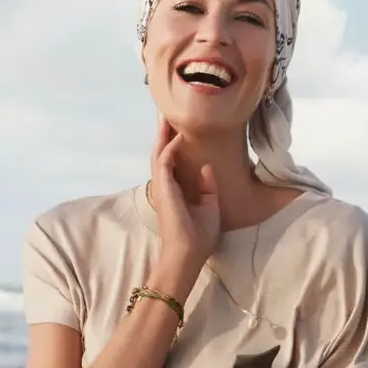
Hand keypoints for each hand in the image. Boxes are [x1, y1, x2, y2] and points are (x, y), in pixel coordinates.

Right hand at [150, 115, 219, 269]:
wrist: (188, 254)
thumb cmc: (198, 236)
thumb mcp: (209, 206)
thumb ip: (207, 187)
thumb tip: (207, 167)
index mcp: (174, 191)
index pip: (171, 162)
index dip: (172, 144)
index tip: (177, 127)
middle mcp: (165, 186)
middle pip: (161, 153)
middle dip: (163, 134)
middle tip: (166, 113)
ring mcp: (162, 187)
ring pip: (158, 153)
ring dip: (162, 134)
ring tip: (165, 115)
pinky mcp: (163, 189)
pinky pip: (164, 161)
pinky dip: (170, 147)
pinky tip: (178, 135)